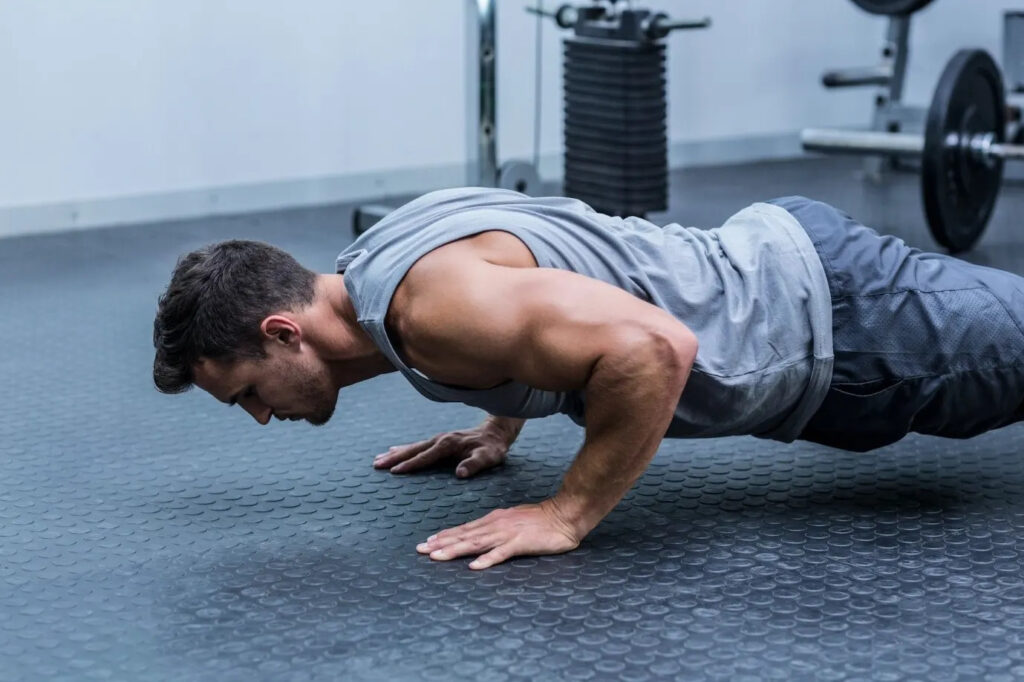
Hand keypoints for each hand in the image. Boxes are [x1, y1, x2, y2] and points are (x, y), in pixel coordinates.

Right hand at [373, 424, 510, 477]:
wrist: (496, 432)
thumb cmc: (492, 448)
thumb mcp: (488, 457)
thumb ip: (475, 465)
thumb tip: (460, 473)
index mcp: (448, 444)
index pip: (426, 456)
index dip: (411, 464)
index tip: (395, 471)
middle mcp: (440, 439)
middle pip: (413, 449)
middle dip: (394, 457)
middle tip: (376, 465)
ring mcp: (438, 438)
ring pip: (412, 446)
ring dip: (395, 453)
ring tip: (377, 460)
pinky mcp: (439, 440)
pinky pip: (417, 445)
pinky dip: (403, 449)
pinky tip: (393, 451)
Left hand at [416, 499, 581, 568]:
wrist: (565, 514)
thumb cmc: (541, 519)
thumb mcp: (514, 520)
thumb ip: (497, 527)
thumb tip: (482, 535)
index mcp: (494, 520)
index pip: (464, 529)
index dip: (445, 536)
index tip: (427, 542)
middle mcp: (496, 525)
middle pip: (464, 535)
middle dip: (441, 543)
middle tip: (420, 550)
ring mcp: (507, 534)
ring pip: (475, 543)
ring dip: (454, 550)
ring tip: (436, 557)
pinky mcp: (520, 543)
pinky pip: (501, 553)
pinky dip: (486, 560)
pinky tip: (474, 566)